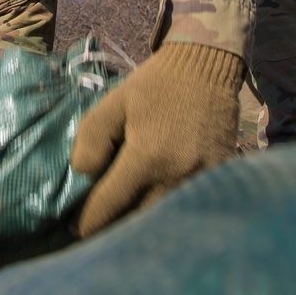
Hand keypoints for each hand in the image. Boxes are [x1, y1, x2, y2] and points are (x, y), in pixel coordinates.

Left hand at [69, 42, 244, 236]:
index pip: (110, 207)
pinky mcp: (219, 181)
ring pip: (163, 220)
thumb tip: (82, 176)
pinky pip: (187, 209)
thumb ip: (91, 139)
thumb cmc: (154, 86)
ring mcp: (202, 183)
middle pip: (137, 223)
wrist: (205, 67)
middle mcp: (177, 177)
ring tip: (122, 217)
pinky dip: (167, 213)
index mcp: (147, 158)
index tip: (76, 225)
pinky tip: (152, 204)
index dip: (88, 221)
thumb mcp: (112, 104)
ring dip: (140, 224)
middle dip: (113, 227)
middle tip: (97, 224)